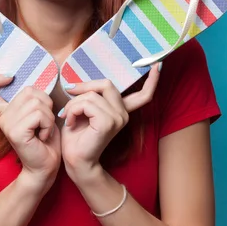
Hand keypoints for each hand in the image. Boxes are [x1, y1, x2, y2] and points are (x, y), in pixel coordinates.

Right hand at [0, 76, 61, 191]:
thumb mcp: (39, 114)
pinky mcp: (15, 132)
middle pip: (29, 90)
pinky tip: (44, 136)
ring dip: (49, 116)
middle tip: (44, 122)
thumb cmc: (45, 140)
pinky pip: (39, 115)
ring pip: (37, 102)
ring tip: (44, 130)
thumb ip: (32, 99)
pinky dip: (48, 124)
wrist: (45, 167)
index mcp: (5, 112)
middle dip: (46, 103)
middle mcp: (3, 116)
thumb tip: (36, 82)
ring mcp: (7, 124)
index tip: (10, 78)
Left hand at [59, 63, 161, 181]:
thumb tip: (76, 83)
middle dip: (84, 86)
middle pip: (107, 84)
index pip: (143, 95)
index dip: (152, 80)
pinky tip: (70, 121)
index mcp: (121, 111)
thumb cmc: (76, 137)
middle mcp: (123, 114)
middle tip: (69, 92)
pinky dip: (73, 110)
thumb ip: (89, 97)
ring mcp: (118, 118)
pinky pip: (87, 104)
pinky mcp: (108, 123)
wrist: (75, 160)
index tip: (158, 65)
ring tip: (68, 116)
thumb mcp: (83, 110)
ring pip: (92, 94)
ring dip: (73, 103)